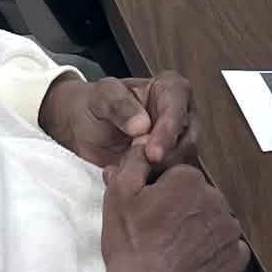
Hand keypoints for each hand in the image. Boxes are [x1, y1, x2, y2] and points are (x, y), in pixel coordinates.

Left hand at [39, 72, 199, 171]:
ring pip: (182, 163)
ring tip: (130, 172)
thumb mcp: (102, 97)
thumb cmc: (96, 105)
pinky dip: (152, 183)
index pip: (178, 108)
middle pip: (188, 140)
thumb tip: (143, 126)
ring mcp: (178, 141)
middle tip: (142, 169)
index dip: (168, 132)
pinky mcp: (170, 164)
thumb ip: (120, 106)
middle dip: (166, 158)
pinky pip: (171, 179)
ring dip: (158, 173)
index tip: (153, 153)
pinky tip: (131, 181)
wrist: (84, 126)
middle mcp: (181, 115)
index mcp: (170, 89)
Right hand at [93, 143, 248, 271]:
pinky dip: (216, 254)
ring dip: (202, 231)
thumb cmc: (131, 246)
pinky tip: (195, 263)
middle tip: (162, 233)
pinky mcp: (236, 260)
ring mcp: (230, 232)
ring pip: (216, 222)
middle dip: (185, 210)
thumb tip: (145, 143)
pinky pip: (230, 249)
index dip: (163, 193)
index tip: (151, 211)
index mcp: (190, 180)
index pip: (180, 177)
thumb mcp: (118, 195)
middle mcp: (216, 200)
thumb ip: (134, 161)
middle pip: (201, 197)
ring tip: (177, 250)